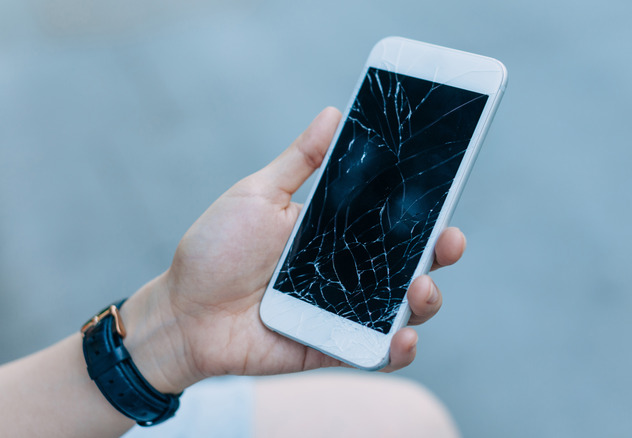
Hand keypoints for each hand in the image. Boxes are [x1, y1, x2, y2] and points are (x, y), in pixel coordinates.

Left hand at [127, 108, 466, 392]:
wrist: (182, 312)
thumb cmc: (215, 249)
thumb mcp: (258, 195)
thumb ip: (300, 161)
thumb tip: (334, 112)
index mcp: (335, 232)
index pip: (392, 219)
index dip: (424, 209)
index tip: (446, 193)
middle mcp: (346, 272)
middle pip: (410, 262)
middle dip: (440, 253)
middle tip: (449, 241)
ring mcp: (342, 311)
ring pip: (402, 308)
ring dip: (425, 300)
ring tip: (420, 289)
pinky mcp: (331, 347)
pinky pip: (375, 351)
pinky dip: (396, 349)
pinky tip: (402, 337)